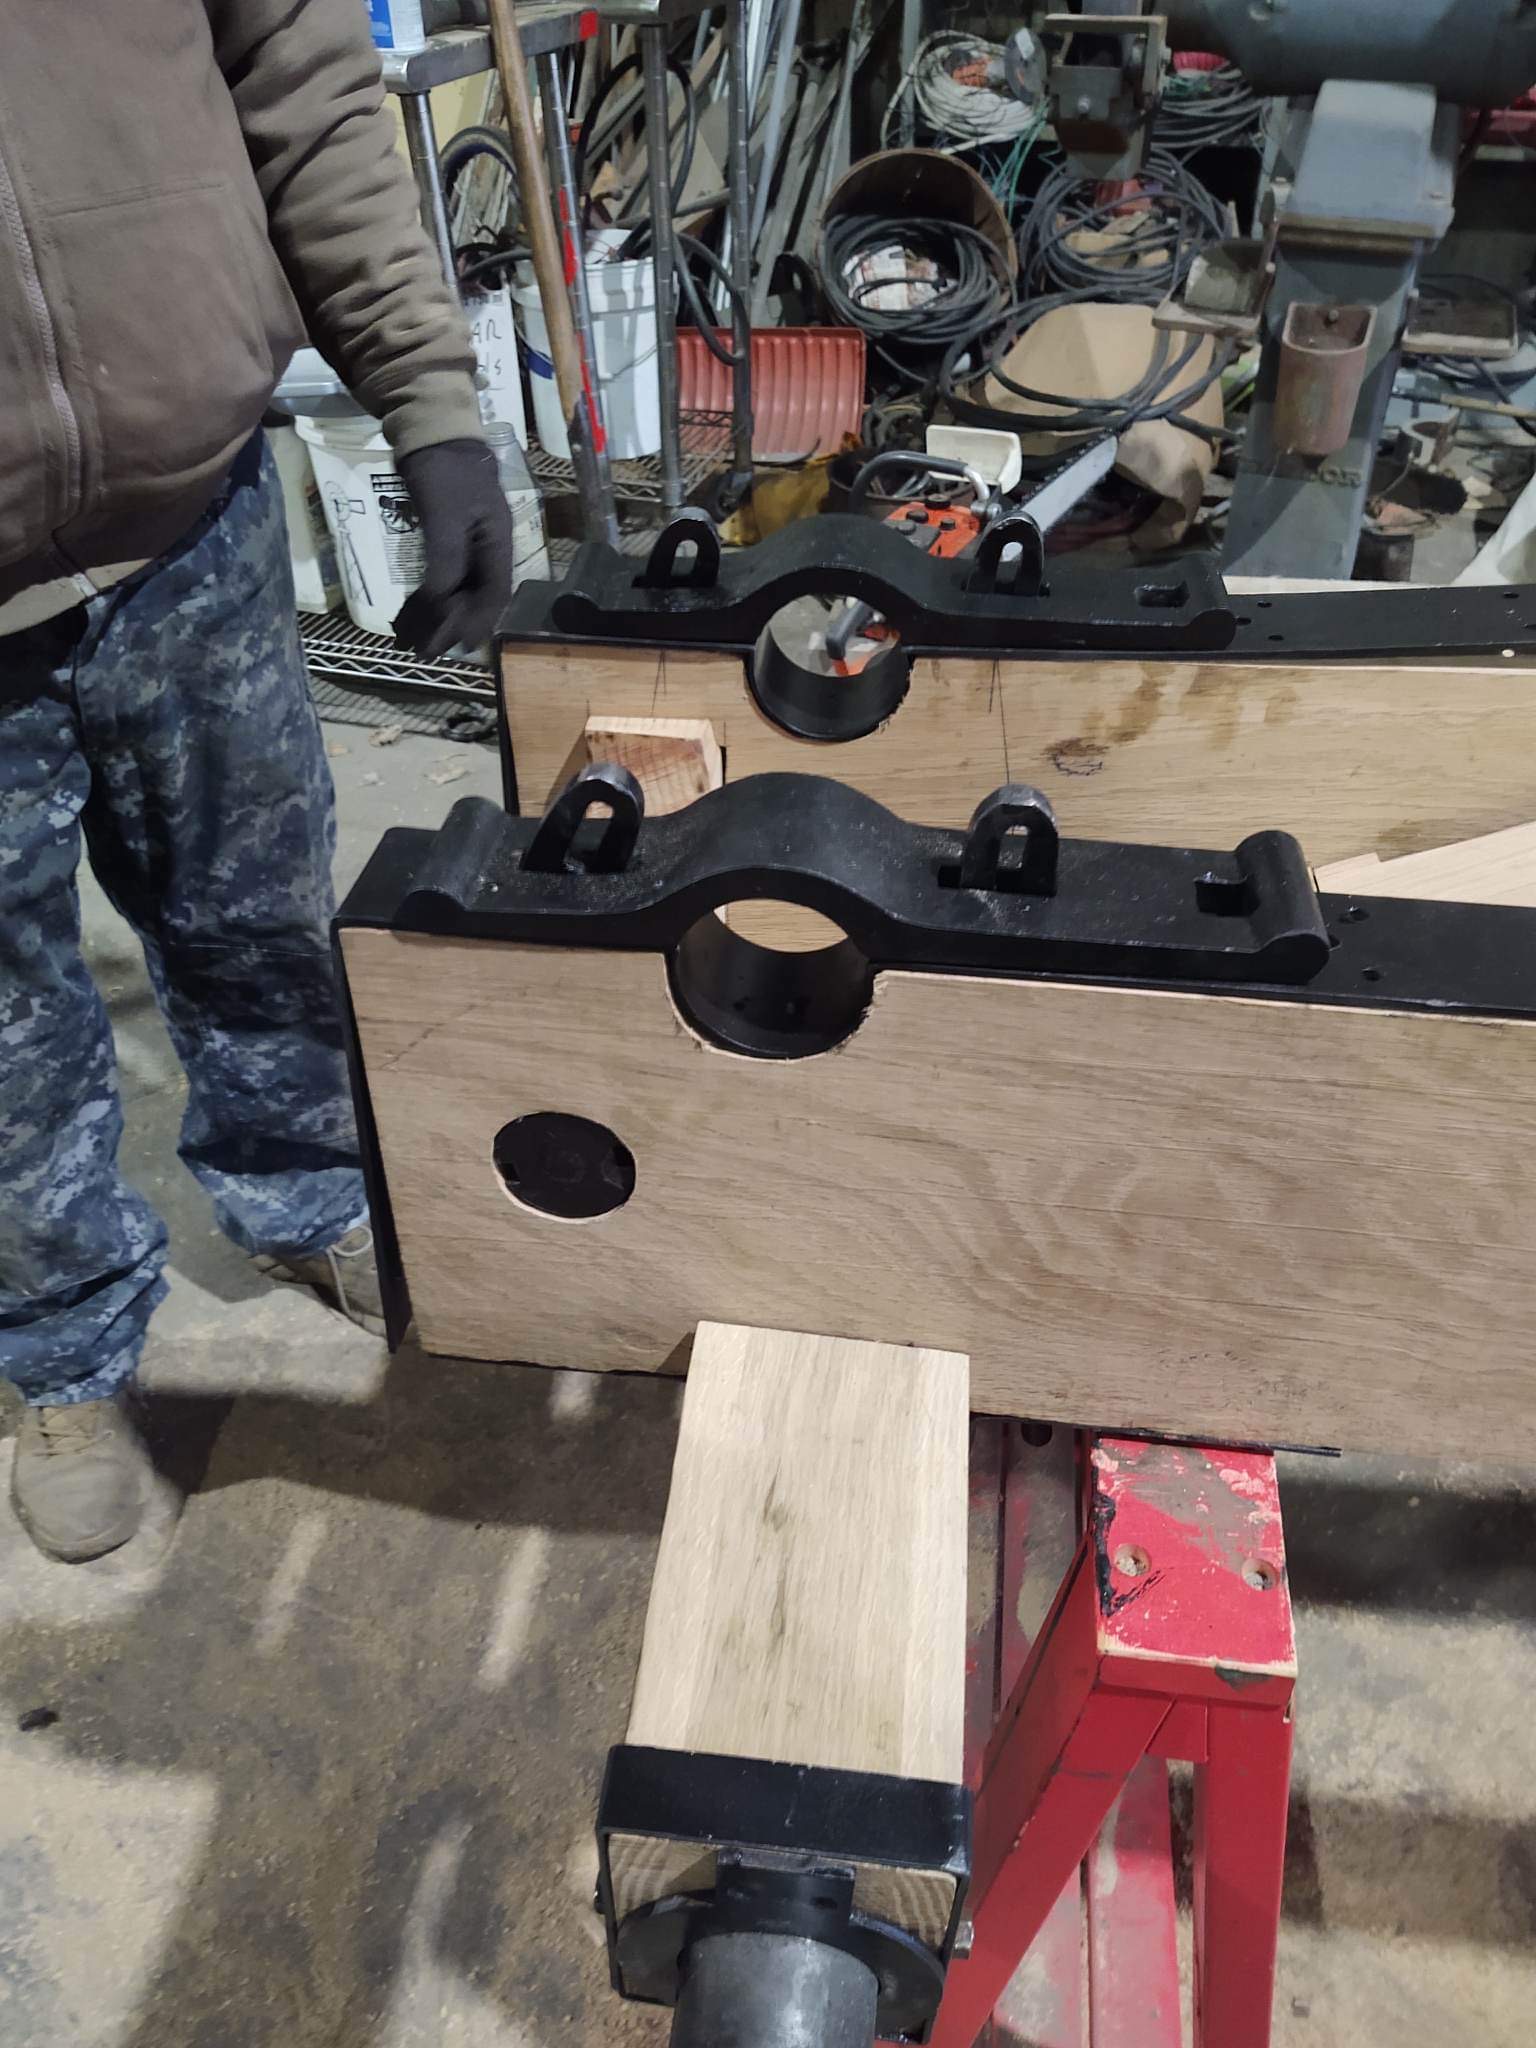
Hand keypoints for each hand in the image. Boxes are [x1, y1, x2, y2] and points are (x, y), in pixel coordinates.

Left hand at [392, 439, 512, 657]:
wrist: (431, 427)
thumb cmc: (443, 471)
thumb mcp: (445, 517)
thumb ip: (446, 561)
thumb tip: (441, 603)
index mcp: (498, 541)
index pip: (495, 593)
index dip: (478, 622)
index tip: (458, 646)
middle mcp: (490, 544)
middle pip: (480, 594)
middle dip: (458, 623)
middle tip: (431, 647)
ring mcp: (472, 537)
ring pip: (465, 585)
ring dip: (446, 611)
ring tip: (424, 633)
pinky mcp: (453, 531)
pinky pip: (449, 571)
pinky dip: (437, 591)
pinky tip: (423, 603)